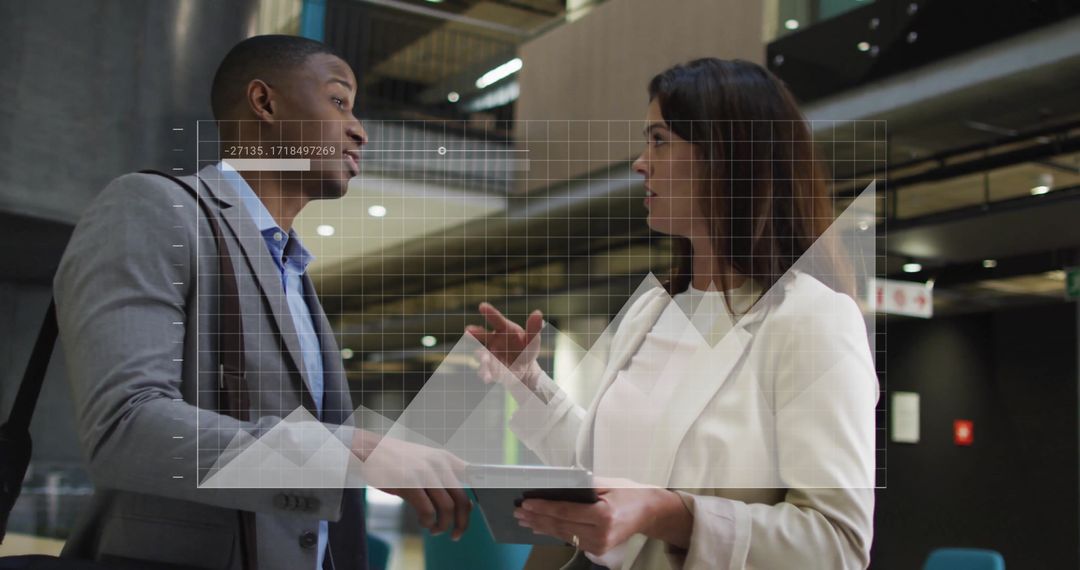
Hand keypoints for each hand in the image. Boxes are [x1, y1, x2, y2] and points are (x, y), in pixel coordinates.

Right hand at [351, 432, 471, 539]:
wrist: (368, 449)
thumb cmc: (396, 460)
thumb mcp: (425, 461)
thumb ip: (442, 477)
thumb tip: (462, 503)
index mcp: (446, 458)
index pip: (473, 478)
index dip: (474, 497)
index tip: (469, 514)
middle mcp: (439, 464)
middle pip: (462, 499)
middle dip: (462, 522)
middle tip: (456, 534)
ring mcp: (425, 473)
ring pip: (447, 508)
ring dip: (442, 525)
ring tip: (435, 529)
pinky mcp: (410, 484)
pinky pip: (428, 511)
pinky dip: (428, 522)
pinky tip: (423, 523)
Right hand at [466, 303, 543, 389]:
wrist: (524, 371)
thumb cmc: (526, 350)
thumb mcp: (532, 340)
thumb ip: (534, 328)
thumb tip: (538, 312)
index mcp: (503, 329)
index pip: (496, 319)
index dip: (489, 312)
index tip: (482, 306)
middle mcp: (492, 340)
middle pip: (481, 335)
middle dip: (474, 333)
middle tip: (468, 331)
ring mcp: (489, 355)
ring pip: (481, 355)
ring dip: (481, 357)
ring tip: (484, 359)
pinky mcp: (489, 369)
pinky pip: (485, 371)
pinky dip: (486, 374)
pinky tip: (488, 378)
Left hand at [512, 478, 679, 554]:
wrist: (650, 512)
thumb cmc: (629, 493)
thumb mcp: (608, 483)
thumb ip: (583, 485)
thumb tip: (556, 484)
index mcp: (604, 515)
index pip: (565, 511)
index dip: (543, 508)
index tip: (526, 503)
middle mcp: (601, 533)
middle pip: (561, 526)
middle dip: (537, 518)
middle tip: (518, 512)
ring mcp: (599, 545)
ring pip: (563, 535)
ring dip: (541, 527)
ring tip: (524, 520)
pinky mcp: (598, 550)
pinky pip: (571, 540)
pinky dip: (554, 532)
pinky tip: (541, 527)